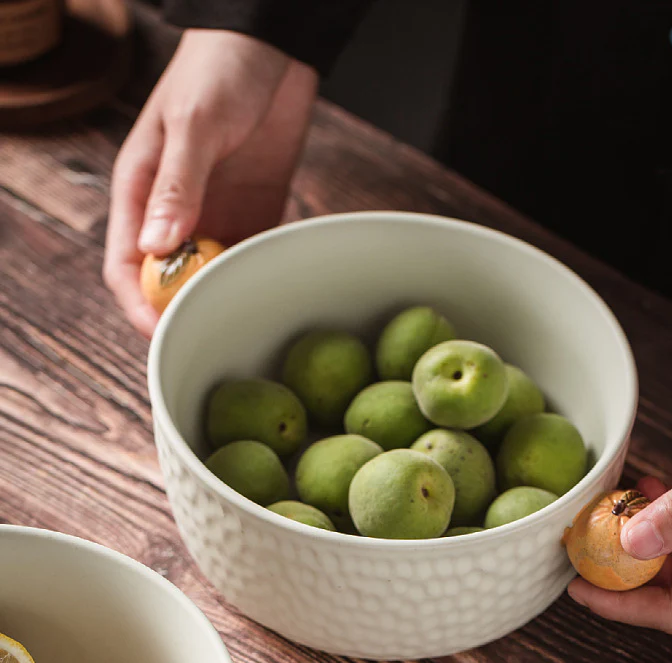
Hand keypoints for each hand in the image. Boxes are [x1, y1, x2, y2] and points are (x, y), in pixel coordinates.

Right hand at [103, 29, 317, 335]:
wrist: (271, 45)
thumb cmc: (219, 70)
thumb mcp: (195, 126)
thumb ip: (177, 186)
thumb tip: (157, 248)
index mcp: (142, 191)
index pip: (128, 265)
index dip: (139, 305)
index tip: (162, 333)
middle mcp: (176, 210)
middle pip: (170, 279)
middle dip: (184, 310)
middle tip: (211, 335)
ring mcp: (216, 212)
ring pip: (212, 273)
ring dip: (224, 294)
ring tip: (245, 315)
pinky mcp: (254, 210)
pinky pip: (252, 253)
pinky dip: (258, 270)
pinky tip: (271, 283)